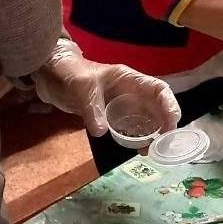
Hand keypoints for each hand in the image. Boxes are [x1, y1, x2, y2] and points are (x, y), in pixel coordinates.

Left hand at [34, 41, 180, 137]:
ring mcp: (123, 105)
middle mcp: (131, 93)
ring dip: (153, 134)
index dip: (169, 106)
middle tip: (163, 144)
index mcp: (129, 79)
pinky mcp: (114, 116)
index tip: (170, 125)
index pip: (158, 89)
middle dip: (165, 125)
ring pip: (147, 119)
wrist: (51, 76)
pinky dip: (139, 139)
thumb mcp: (80, 87)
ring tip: (152, 150)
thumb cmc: (69, 73)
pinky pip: (132, 128)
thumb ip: (91, 108)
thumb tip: (102, 132)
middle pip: (158, 107)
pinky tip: (139, 150)